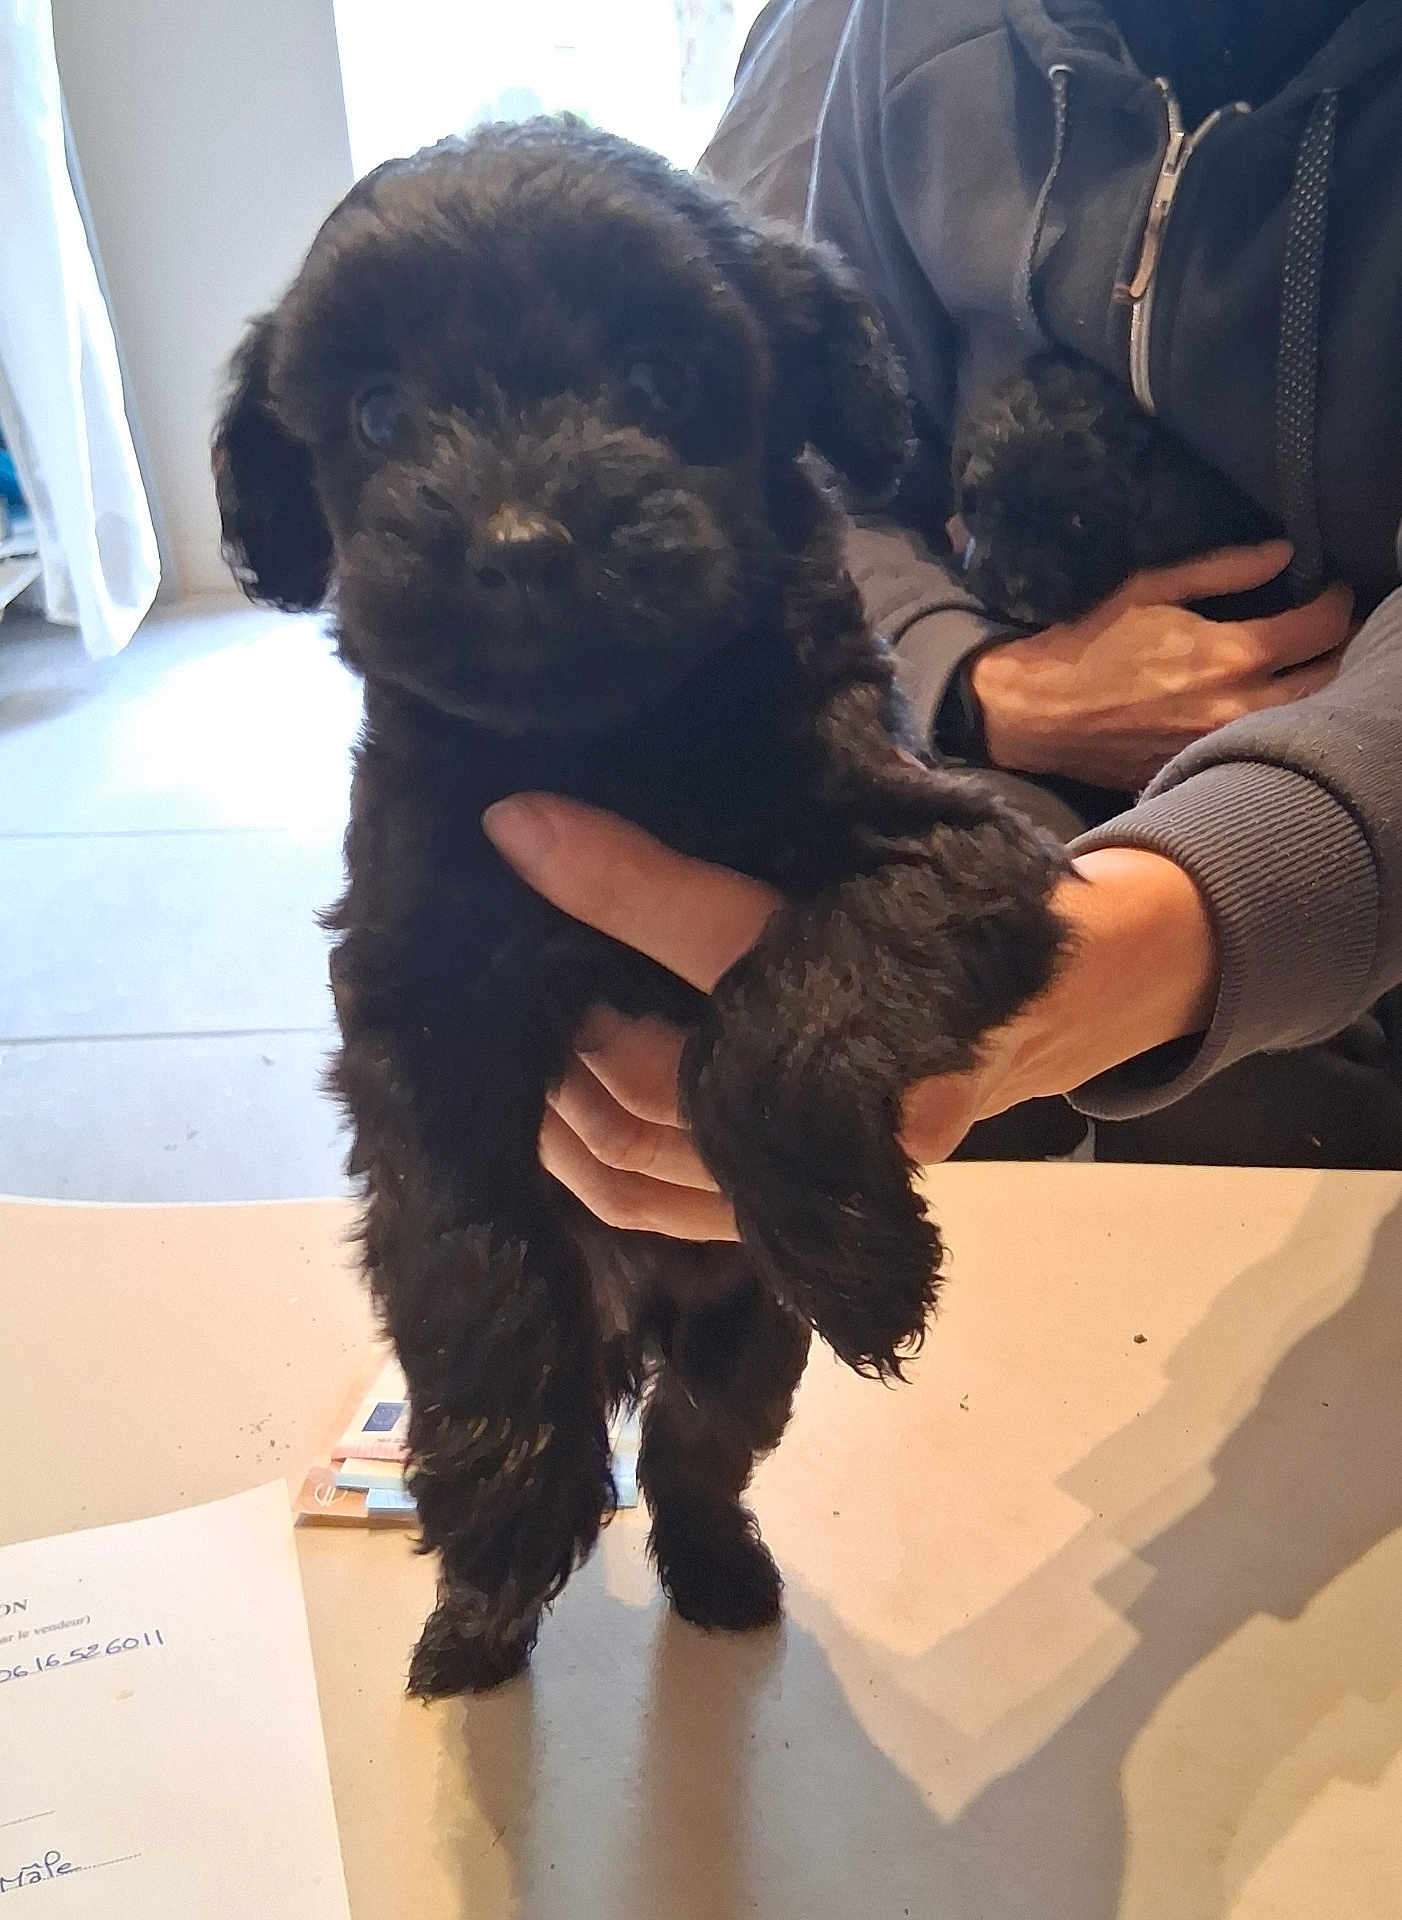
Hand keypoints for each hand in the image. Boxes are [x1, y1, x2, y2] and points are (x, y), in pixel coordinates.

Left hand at [483, 797, 1219, 1235]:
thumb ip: (705, 847)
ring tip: (505, 1036)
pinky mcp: (788, 1212)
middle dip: (562, 1015)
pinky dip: (589, 1169)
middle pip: (659, 1081)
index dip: (609, 881)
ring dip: (556, 1102)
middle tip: (498, 956)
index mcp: (885, 1005)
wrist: (1048, 1005)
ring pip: (643, 1161)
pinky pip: (660, 1211)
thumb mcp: (860, 849)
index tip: (515, 823)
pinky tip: (545, 1114)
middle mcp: (851, 1119)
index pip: (715, 941)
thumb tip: (537, 809)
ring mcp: (818, 1179)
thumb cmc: (948, 914)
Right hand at [971, 541, 1352, 790]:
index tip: (1330, 587)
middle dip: (1337, 645)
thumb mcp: (1150, 588)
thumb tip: (1285, 551)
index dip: (1337, 599)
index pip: (1322, 626)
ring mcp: (1221, 746)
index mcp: (1230, 655)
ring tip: (1304, 661)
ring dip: (1312, 686)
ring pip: (1302, 717)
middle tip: (1328, 625)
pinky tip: (1263, 699)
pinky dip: (1273, 718)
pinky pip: (1258, 742)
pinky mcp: (1201, 768)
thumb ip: (1224, 568)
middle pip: (1328, 678)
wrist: (1037, 715)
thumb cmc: (1088, 643)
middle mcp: (1238, 707)